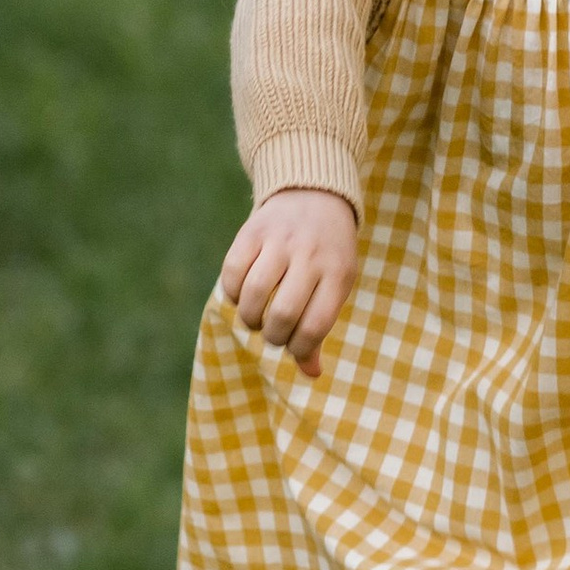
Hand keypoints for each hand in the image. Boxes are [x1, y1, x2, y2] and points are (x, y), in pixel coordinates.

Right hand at [219, 188, 358, 378]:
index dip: (298, 348)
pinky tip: (241, 294)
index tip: (293, 346)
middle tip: (272, 332)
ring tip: (255, 318)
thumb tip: (312, 374)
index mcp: (337, 274)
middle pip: (283, 313)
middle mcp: (310, 256)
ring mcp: (281, 241)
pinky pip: (232, 271)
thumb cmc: (327, 255)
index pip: (315, 326)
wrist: (316, 194)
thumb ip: (320, 328)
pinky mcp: (253, 231)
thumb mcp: (336, 285)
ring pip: (254, 293)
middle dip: (272, 336)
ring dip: (249, 318)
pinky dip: (232, 292)